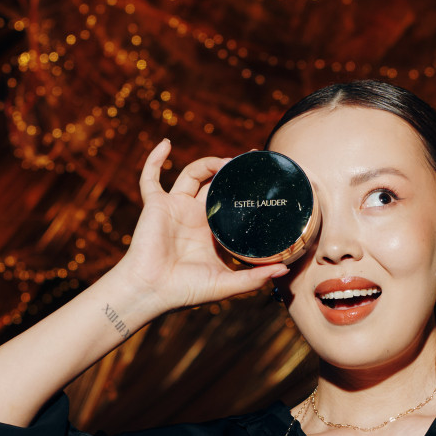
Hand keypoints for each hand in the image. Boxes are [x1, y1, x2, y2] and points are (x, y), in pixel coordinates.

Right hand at [118, 140, 289, 316]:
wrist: (152, 291)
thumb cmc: (185, 291)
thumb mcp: (226, 284)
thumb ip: (254, 278)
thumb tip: (285, 269)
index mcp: (212, 232)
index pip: (233, 203)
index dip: (246, 190)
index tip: (264, 177)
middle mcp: (195, 216)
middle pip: (216, 184)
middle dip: (231, 170)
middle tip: (249, 159)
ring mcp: (175, 208)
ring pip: (192, 175)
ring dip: (208, 163)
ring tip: (225, 162)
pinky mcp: (155, 205)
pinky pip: (150, 177)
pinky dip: (154, 159)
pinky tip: (165, 144)